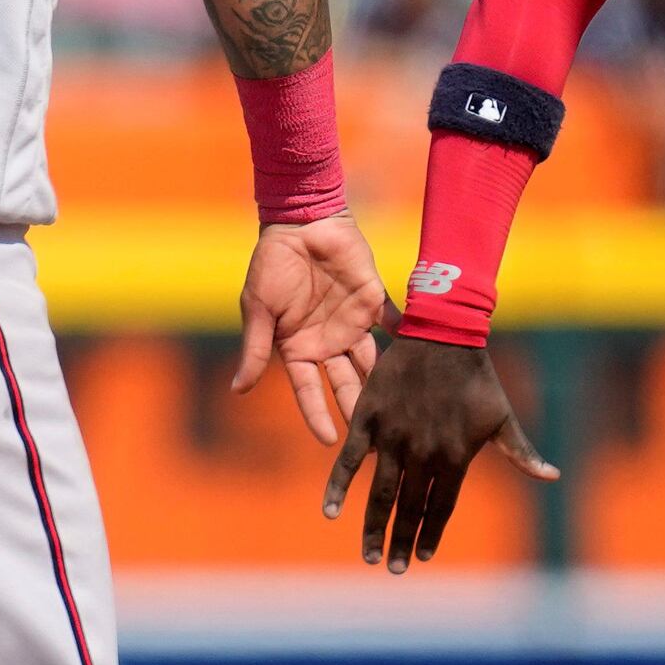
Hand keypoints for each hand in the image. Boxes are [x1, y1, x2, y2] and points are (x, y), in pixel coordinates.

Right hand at [228, 210, 386, 451]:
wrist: (299, 222)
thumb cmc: (271, 265)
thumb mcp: (259, 309)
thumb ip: (255, 349)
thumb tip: (237, 390)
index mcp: (297, 347)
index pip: (308, 389)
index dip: (318, 414)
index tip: (331, 442)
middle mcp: (327, 342)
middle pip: (346, 383)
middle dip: (360, 410)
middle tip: (379, 439)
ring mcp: (353, 323)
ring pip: (373, 362)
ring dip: (387, 384)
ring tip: (406, 410)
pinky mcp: (374, 301)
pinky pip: (395, 323)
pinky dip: (410, 337)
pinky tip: (426, 355)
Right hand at [321, 328, 558, 572]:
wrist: (442, 335)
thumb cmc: (477, 377)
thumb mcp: (502, 416)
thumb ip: (521, 452)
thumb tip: (552, 476)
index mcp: (455, 457)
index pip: (441, 507)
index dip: (431, 534)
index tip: (422, 557)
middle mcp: (423, 453)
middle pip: (410, 508)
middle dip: (401, 542)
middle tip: (393, 569)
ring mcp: (393, 438)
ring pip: (380, 494)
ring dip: (374, 528)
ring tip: (369, 555)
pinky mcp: (368, 420)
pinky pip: (349, 461)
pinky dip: (337, 487)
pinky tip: (330, 512)